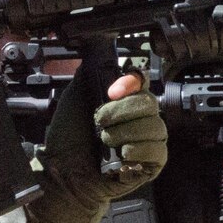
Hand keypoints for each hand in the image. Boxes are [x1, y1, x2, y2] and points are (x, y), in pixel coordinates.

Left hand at [42, 48, 165, 203]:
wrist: (64, 170)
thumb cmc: (68, 137)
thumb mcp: (75, 98)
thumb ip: (89, 76)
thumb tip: (97, 53)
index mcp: (124, 101)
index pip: (142, 81)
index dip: (131, 82)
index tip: (112, 92)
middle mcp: (140, 118)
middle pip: (149, 103)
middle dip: (121, 111)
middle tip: (100, 122)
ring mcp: (148, 140)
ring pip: (155, 126)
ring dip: (125, 133)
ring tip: (105, 141)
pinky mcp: (152, 163)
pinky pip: (158, 150)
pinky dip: (138, 150)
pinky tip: (122, 154)